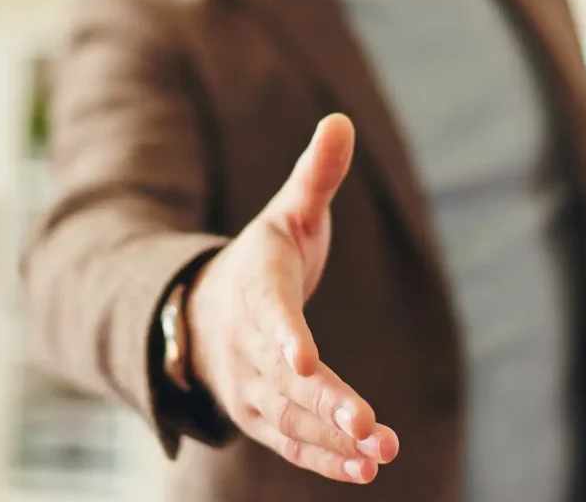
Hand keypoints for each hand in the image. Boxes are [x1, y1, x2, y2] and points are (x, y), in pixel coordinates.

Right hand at [188, 114, 398, 483]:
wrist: (205, 313)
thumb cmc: (260, 260)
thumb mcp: (286, 212)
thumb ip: (315, 175)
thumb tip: (340, 119)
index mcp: (256, 289)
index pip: (269, 315)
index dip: (287, 338)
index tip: (305, 361)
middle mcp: (248, 346)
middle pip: (284, 380)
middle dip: (325, 404)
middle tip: (367, 425)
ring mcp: (252, 386)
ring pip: (290, 418)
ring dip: (333, 438)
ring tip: (380, 452)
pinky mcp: (264, 415)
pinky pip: (292, 441)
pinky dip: (324, 457)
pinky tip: (365, 468)